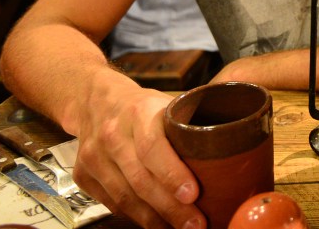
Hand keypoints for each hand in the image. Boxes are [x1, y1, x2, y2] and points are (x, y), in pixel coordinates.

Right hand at [71, 81, 202, 228]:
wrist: (95, 102)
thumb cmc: (143, 107)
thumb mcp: (167, 103)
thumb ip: (192, 122)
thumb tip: (234, 143)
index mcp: (138, 112)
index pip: (152, 147)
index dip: (172, 173)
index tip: (193, 194)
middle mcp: (112, 135)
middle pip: (141, 179)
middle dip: (170, 207)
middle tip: (196, 224)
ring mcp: (94, 157)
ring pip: (126, 198)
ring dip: (156, 219)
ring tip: (182, 228)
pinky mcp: (83, 176)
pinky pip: (114, 204)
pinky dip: (138, 217)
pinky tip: (159, 223)